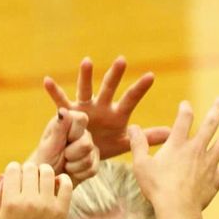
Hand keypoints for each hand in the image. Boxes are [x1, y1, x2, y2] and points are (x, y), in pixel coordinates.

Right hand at [0, 162, 71, 218]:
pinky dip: (63, 179)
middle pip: (30, 167)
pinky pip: (66, 184)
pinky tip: (58, 184)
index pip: (13, 169)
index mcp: (10, 202)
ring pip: (48, 172)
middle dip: (29, 170)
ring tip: (44, 179)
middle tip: (31, 179)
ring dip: (45, 171)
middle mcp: (28, 201)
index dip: (14, 169)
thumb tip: (3, 176)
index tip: (17, 177)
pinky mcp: (61, 210)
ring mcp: (46, 205)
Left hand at [28, 109, 99, 185]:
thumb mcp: (49, 146)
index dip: (74, 133)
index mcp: (67, 122)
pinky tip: (72, 171)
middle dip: (73, 153)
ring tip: (65, 164)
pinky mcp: (94, 161)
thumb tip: (63, 110)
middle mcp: (79, 132)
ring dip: (75, 165)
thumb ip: (59, 129)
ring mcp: (88, 146)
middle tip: (63, 156)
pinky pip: (93, 169)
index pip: (82, 118)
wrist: (47, 182)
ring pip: (91, 156)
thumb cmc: (44, 162)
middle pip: (87, 142)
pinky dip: (80, 174)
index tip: (62, 140)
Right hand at [44, 56, 169, 158]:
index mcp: (116, 114)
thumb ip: (147, 137)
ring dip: (86, 76)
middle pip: (109, 88)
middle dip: (115, 75)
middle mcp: (101, 106)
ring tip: (87, 61)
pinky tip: (47, 80)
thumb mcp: (126, 143)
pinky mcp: (68, 113)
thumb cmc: (104, 146)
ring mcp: (84, 108)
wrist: (80, 157)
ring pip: (85, 89)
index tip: (151, 76)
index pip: (130, 99)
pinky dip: (53, 92)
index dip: (140, 89)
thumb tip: (171, 132)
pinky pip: (60, 102)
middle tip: (122, 60)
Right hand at [131, 98, 218, 210]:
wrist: (176, 208)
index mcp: (177, 144)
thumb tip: (131, 127)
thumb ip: (137, 144)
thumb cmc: (156, 187)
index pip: (183, 120)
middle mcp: (196, 149)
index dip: (184, 110)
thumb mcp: (140, 164)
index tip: (186, 104)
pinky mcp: (217, 178)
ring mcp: (209, 163)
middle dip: (217, 110)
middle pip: (209, 125)